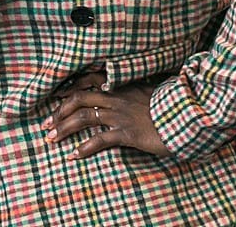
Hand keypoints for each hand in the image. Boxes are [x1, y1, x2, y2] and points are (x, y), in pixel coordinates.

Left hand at [44, 69, 172, 157]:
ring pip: (83, 117)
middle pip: (78, 99)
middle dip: (59, 111)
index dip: (69, 88)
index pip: (88, 80)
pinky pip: (100, 139)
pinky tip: (75, 154)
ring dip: (64, 128)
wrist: (189, 117)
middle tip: (46, 124)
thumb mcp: (150, 93)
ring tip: (51, 138)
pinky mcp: (128, 132)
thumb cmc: (170, 107)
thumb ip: (133, 92)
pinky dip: (84, 147)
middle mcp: (117, 98)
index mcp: (121, 87)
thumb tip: (121, 94)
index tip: (56, 97)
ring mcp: (121, 115)